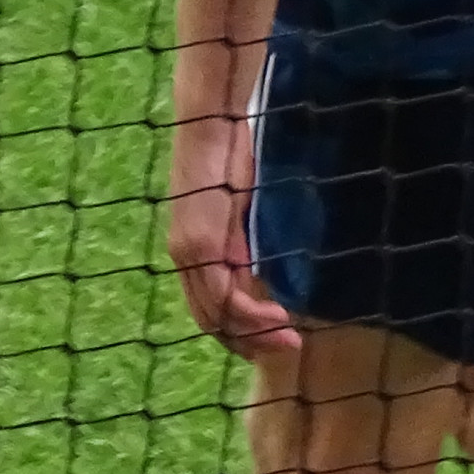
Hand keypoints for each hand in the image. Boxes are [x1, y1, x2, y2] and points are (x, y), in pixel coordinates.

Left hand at [168, 129, 300, 367]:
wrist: (210, 123)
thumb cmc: (227, 157)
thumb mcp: (237, 209)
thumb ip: (239, 241)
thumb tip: (253, 268)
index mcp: (192, 251)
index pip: (208, 307)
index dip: (238, 331)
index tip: (272, 337)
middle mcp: (184, 257)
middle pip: (210, 319)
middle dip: (248, 342)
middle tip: (284, 349)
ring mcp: (189, 253)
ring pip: (218, 315)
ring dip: (255, 334)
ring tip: (288, 338)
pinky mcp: (199, 245)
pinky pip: (225, 296)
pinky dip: (251, 316)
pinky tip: (279, 317)